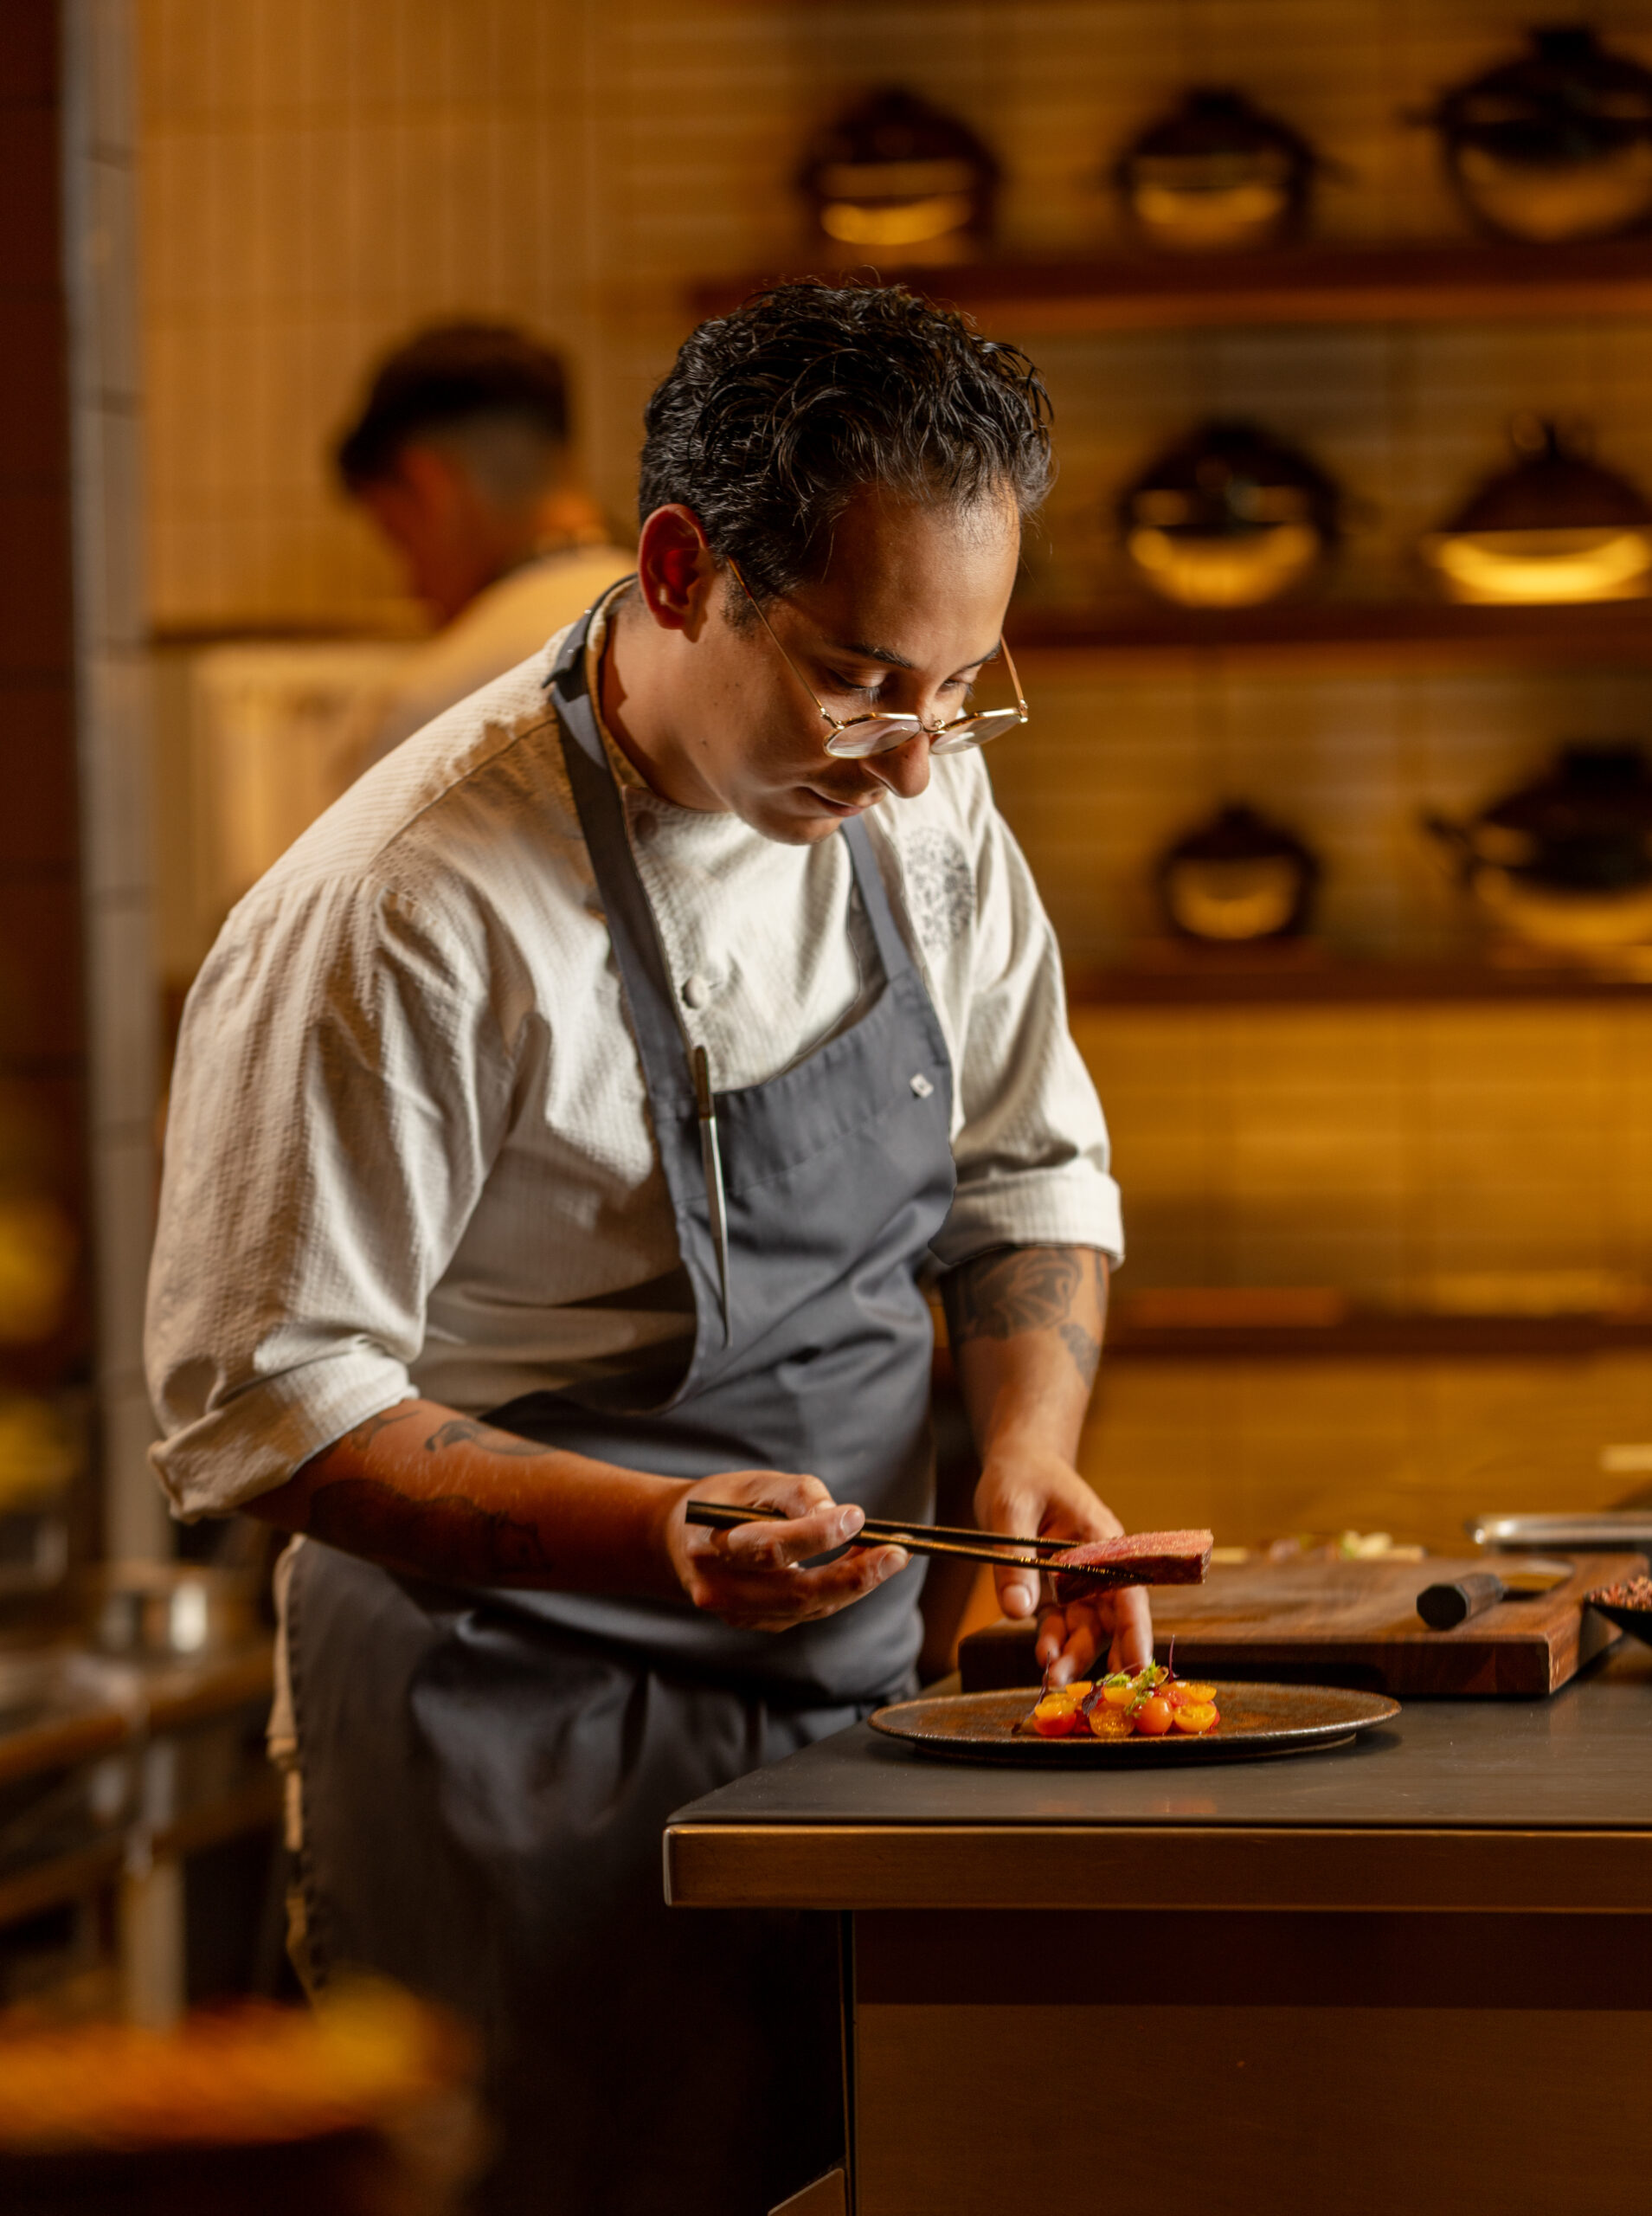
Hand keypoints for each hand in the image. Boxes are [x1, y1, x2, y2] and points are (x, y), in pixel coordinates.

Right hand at [664, 1469, 909, 1633]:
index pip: (771, 1548)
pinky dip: (837, 1593)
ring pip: (807, 1608)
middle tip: (896, 1554)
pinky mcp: (754, 1624)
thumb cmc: (722, 1505)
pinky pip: (804, 1613)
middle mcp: (719, 1589)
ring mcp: (736, 1614)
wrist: (677, 1542)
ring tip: (888, 1557)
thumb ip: (797, 1494)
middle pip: (796, 1593)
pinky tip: (861, 1570)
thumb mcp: (753, 1483)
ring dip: (854, 1585)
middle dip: (853, 1576)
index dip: (818, 1535)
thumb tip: (839, 1516)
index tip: (857, 1517)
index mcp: (710, 1546)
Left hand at [975, 1446, 1152, 1685]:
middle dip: (1094, 1653)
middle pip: (1109, 1618)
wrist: (1019, 1461)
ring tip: (1050, 1678)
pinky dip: (1054, 1640)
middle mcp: (1099, 1563)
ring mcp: (1080, 1578)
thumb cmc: (1022, 1474)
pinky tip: (1043, 1656)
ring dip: (1072, 1654)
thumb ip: (1014, 1560)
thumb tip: (1017, 1613)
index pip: (1128, 1590)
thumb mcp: (1011, 1509)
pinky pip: (1062, 1622)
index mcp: (1102, 1539)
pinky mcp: (1059, 1588)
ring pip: (1086, 1627)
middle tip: (1069, 1682)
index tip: (1138, 1665)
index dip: (1135, 1630)